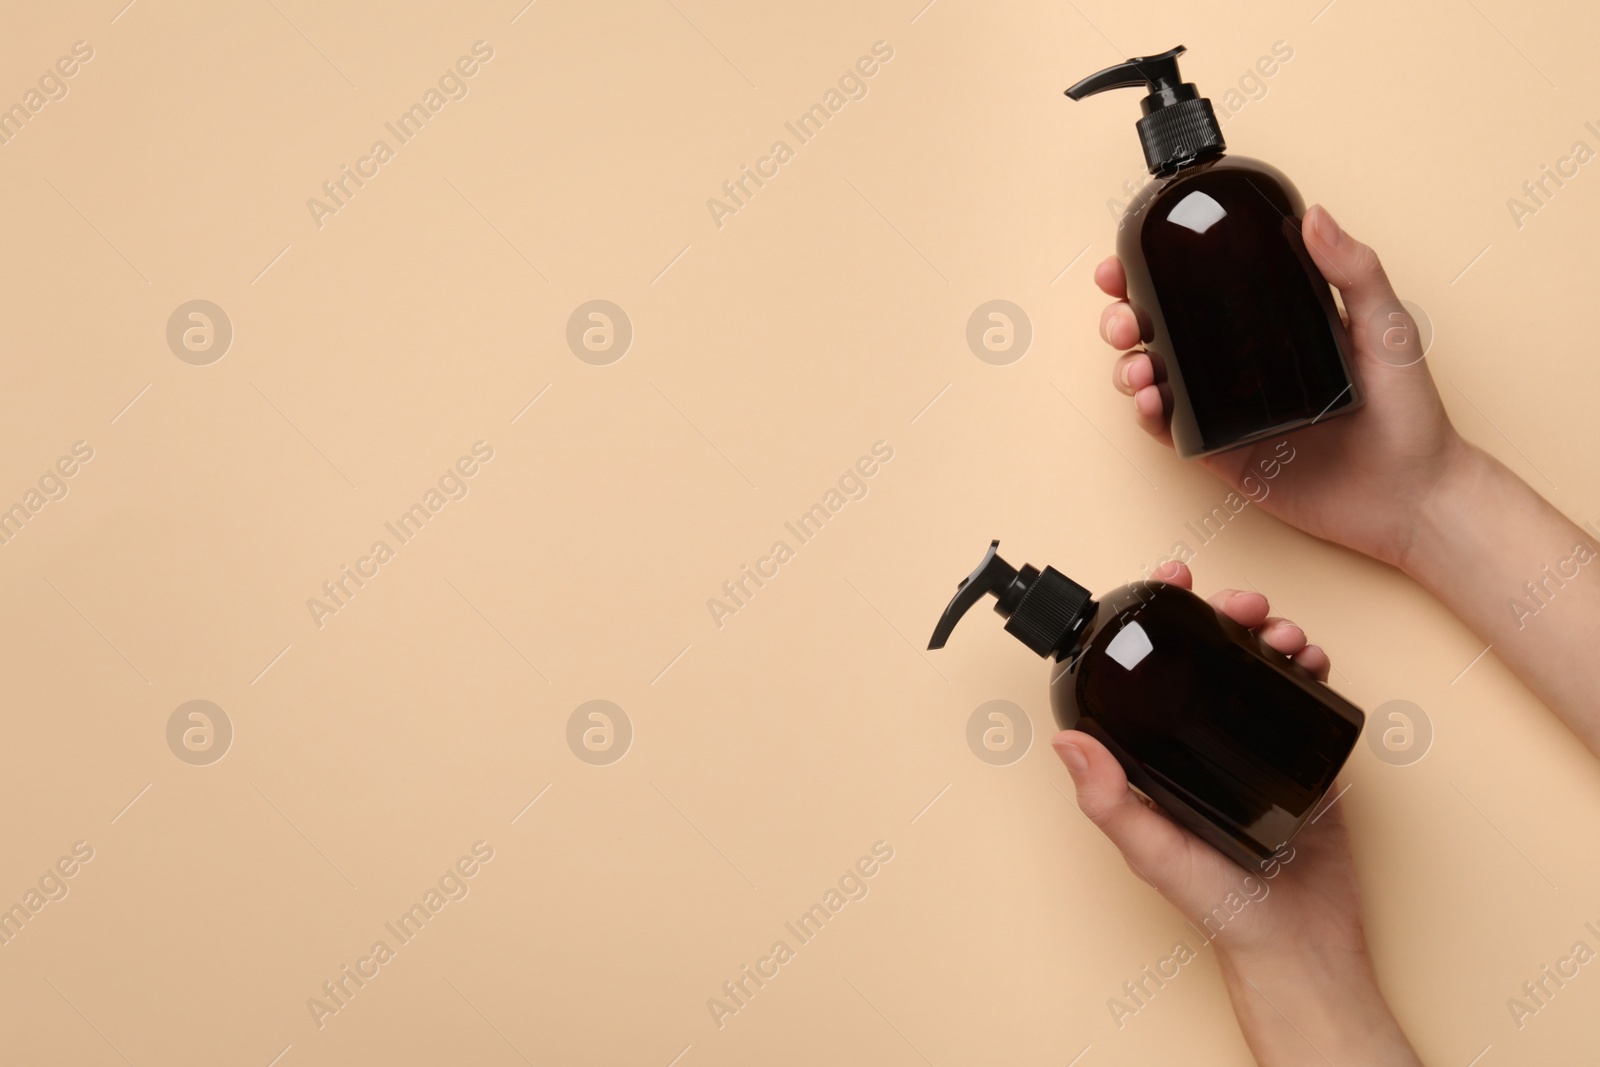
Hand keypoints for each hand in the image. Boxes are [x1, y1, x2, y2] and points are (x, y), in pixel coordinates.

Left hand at [1055, 560, 1421, 1064]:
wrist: (1298, 938)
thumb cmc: (1217, 903)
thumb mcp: (1150, 849)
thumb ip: (1109, 801)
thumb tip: (1067, 740)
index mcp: (1155, 752)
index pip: (1147, 669)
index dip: (1156, 618)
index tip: (1170, 582)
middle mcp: (1199, 738)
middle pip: (1207, 652)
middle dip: (1227, 614)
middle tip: (1244, 606)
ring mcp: (1251, 740)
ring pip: (1256, 662)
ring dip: (1271, 632)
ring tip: (1283, 634)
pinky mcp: (1298, 752)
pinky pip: (1302, 693)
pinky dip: (1309, 663)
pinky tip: (1312, 659)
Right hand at [1095, 205, 1466, 569]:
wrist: (1413, 496)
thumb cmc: (1411, 413)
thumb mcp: (1387, 326)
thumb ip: (1354, 270)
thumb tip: (1313, 215)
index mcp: (1273, 324)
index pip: (1201, 288)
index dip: (1153, 274)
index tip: (1126, 263)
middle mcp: (1243, 363)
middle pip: (1162, 330)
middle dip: (1125, 319)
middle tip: (1124, 318)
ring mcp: (1230, 410)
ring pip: (1156, 377)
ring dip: (1129, 365)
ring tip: (1138, 365)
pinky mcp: (1223, 454)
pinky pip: (1172, 431)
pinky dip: (1149, 414)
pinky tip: (1149, 400)